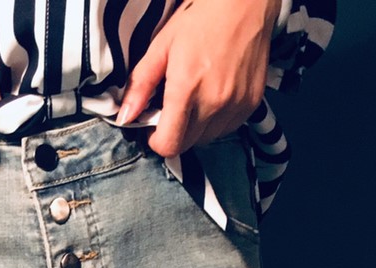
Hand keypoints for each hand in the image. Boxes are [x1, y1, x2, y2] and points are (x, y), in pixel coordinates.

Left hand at [115, 0, 281, 155]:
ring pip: (206, 138)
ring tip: (196, 98)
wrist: (246, 3)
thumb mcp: (162, 47)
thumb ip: (141, 85)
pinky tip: (214, 95)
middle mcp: (213, 103)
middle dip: (175, 132)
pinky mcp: (251, 104)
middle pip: (186, 144)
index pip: (169, 145)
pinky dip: (216, 120)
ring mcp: (235, 105)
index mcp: (187, 88)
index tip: (154, 125)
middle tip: (174, 106)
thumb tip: (124, 117)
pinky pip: (226, 129)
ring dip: (196, 127)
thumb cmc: (201, 20)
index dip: (156, 140)